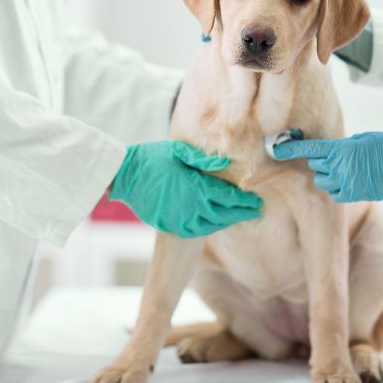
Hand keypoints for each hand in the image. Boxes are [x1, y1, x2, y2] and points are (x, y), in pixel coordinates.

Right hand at [110, 140, 262, 237]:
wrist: (125, 175)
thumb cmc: (153, 158)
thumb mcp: (179, 151)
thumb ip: (203, 160)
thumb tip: (226, 163)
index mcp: (197, 187)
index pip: (229, 198)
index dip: (245, 201)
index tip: (257, 202)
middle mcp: (192, 207)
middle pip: (225, 214)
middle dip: (242, 213)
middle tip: (256, 211)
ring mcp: (180, 219)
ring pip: (212, 225)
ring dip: (227, 221)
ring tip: (239, 216)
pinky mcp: (170, 225)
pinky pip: (195, 231)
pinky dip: (209, 227)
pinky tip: (215, 222)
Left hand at [273, 132, 382, 202]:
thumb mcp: (364, 139)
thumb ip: (344, 146)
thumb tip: (332, 153)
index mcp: (343, 150)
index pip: (310, 150)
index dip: (290, 149)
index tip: (275, 148)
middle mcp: (341, 168)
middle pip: (315, 166)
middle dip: (320, 161)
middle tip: (334, 157)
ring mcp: (348, 184)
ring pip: (323, 182)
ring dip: (328, 176)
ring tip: (344, 169)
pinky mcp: (356, 196)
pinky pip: (335, 194)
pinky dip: (337, 188)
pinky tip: (350, 181)